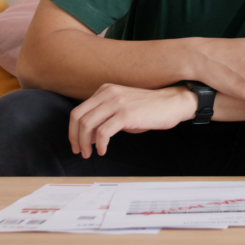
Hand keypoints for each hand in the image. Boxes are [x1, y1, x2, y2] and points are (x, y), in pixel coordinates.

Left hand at [68, 84, 196, 157]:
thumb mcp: (122, 108)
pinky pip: (103, 132)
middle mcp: (108, 94)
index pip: (78, 110)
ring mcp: (117, 103)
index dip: (73, 130)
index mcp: (105, 90)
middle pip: (78, 117)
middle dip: (75, 137)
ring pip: (87, 125)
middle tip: (80, 151)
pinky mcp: (126, 114)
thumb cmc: (149, 108)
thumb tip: (88, 136)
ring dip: (85, 143)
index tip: (77, 143)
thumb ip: (105, 117)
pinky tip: (103, 150)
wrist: (172, 103)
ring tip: (90, 153)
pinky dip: (100, 144)